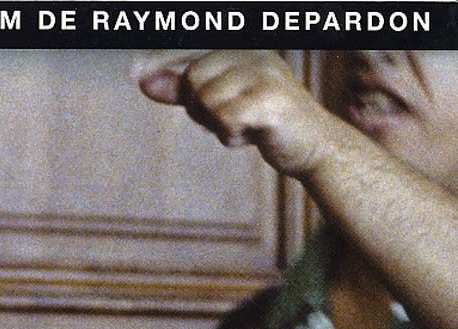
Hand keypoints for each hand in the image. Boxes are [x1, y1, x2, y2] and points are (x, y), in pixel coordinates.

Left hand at [139, 50, 331, 177]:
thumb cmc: (266, 124)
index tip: (162, 86)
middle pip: (194, 83)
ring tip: (249, 128)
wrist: (314, 147)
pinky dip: (233, 137)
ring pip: (207, 103)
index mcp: (241, 51)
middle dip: (203, 112)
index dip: (179, 86)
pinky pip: (225, 121)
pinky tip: (255, 136)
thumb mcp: (222, 104)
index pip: (190, 67)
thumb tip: (144, 82)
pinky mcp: (269, 101)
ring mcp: (263, 75)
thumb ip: (185, 91)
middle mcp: (252, 55)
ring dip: (221, 128)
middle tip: (233, 121)